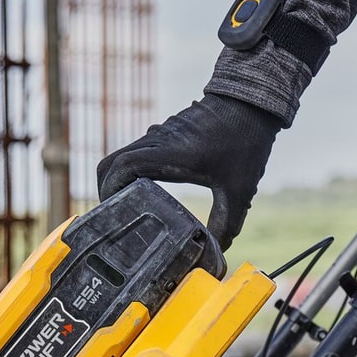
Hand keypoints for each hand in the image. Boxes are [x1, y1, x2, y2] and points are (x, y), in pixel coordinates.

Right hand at [96, 95, 284, 248]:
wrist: (251, 102)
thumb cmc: (245, 141)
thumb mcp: (239, 190)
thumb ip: (227, 224)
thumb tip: (216, 254)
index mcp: (171, 153)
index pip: (123, 167)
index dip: (110, 190)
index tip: (112, 213)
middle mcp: (158, 141)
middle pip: (111, 163)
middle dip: (105, 191)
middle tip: (114, 217)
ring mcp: (158, 134)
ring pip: (120, 156)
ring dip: (116, 180)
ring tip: (126, 209)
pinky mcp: (164, 132)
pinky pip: (134, 152)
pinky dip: (128, 171)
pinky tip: (143, 192)